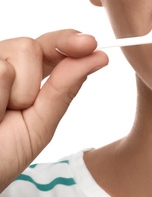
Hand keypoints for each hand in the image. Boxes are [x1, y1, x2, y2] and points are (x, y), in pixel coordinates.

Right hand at [0, 30, 107, 191]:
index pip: (51, 48)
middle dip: (33, 81)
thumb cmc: (3, 154)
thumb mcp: (40, 124)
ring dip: (17, 92)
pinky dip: (0, 97)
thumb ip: (64, 89)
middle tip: (16, 109)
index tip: (91, 44)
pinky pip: (2, 70)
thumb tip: (97, 57)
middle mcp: (3, 64)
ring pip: (17, 55)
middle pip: (31, 46)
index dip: (70, 41)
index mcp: (25, 77)